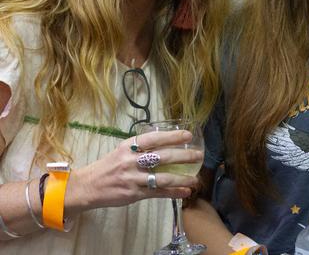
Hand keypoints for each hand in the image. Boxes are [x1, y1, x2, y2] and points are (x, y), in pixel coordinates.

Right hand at [65, 130, 201, 213]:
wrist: (88, 186)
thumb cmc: (109, 166)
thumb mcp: (122, 150)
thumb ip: (141, 147)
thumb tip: (166, 141)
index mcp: (129, 147)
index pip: (154, 139)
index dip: (172, 136)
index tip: (188, 136)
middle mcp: (131, 161)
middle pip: (162, 157)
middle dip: (184, 156)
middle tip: (199, 156)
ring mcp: (133, 178)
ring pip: (163, 178)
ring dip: (182, 178)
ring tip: (195, 179)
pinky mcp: (133, 193)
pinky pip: (157, 193)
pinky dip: (173, 192)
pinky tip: (185, 192)